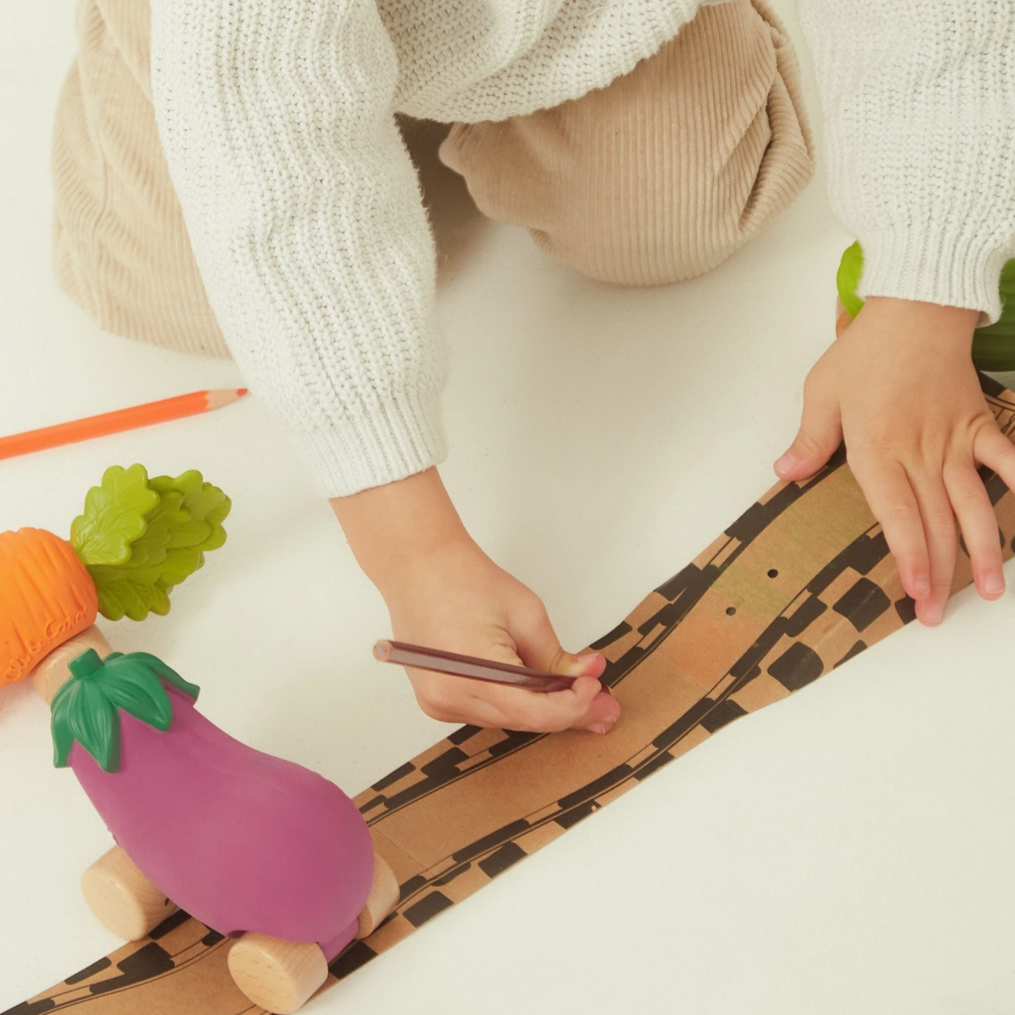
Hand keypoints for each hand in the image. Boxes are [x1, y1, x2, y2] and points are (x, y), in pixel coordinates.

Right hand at [332, 469, 619, 731]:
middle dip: (566, 710)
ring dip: (542, 708)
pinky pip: (487, 710)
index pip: (537, 714)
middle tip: (604, 703)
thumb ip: (556, 655)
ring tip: (578, 694)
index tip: (595, 688)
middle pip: (523, 721)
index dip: (574, 706)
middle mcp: (450, 699)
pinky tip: (540, 692)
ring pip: (507, 719)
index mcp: (473, 676)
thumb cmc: (463, 579)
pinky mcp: (436, 700)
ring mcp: (439, 703)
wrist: (418, 566)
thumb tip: (588, 674)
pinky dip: (515, 702)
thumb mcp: (525, 614)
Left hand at [775, 297, 1014, 624]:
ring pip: (973, 503)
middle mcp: (919, 452)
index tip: (916, 591)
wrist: (915, 308)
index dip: (909, 555)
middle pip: (935, 521)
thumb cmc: (864, 352)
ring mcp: (954, 440)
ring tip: (990, 590)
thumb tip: (785, 473)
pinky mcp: (979, 423)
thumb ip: (810, 440)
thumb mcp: (822, 394)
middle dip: (938, 571)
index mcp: (877, 450)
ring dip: (983, 549)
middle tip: (939, 614)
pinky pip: (1008, 458)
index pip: (896, 514)